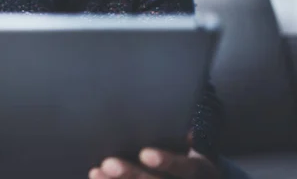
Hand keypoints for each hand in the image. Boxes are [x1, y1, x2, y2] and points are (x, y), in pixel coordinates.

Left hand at [89, 148, 219, 178]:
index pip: (185, 168)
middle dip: (132, 175)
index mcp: (200, 170)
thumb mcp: (195, 145)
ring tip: (96, 173)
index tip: (145, 154)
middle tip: (109, 164)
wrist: (199, 176)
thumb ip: (184, 135)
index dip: (167, 162)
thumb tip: (176, 123)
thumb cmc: (190, 152)